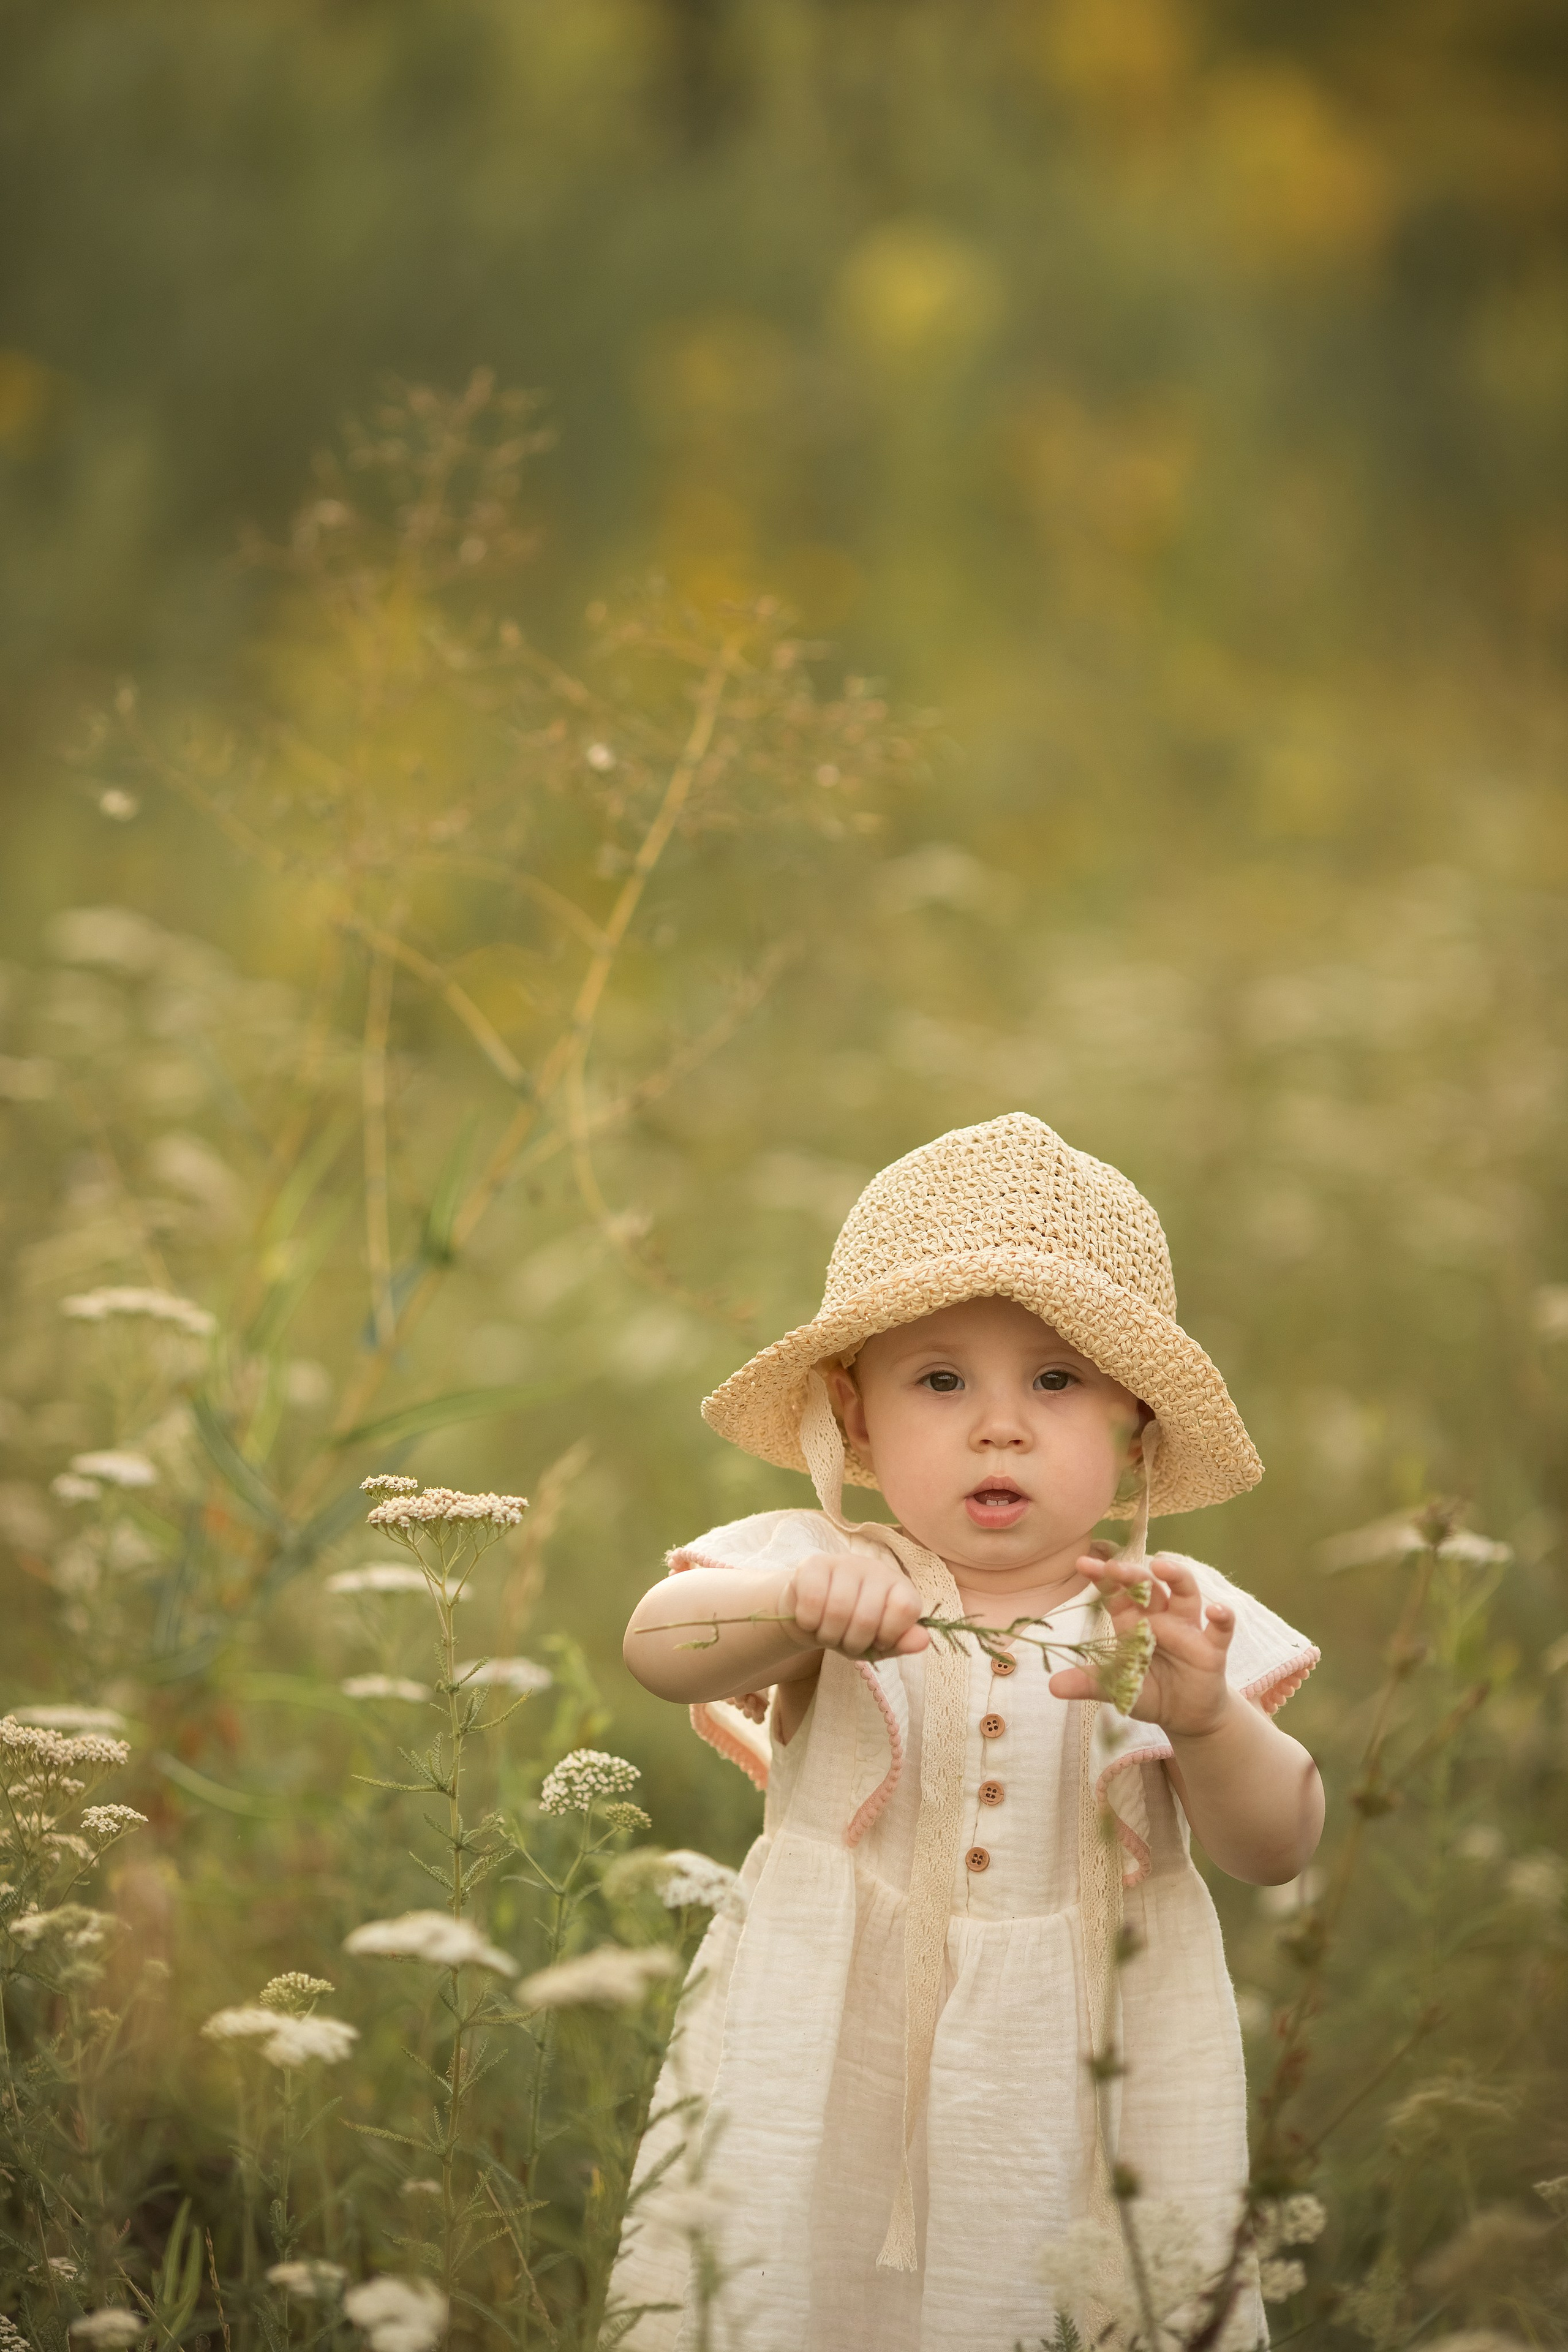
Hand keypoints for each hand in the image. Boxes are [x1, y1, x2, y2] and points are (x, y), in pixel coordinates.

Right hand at [781, 1549, 930, 1662]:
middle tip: (845, 1642)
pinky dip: (809, 1622)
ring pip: (838, 1609)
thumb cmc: (851, 1631)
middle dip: (852, 1643)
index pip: (905, 1608)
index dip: (888, 1635)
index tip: (877, 1642)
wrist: (812, 1617)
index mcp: (899, 1586)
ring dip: (829, 1635)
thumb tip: (923, 1640)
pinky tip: (811, 1621)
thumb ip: (902, 1643)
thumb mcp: (878, 1644)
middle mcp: (876, 1568)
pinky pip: (812, 1599)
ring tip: (828, 1633)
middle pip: (867, 1617)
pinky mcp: (815, 1563)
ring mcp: (845, 1562)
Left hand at [1048, 1553, 1234, 1737]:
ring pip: (1185, 1593)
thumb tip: (1052, 1686)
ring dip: (1177, 1576)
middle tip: (1116, 1567)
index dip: (1102, 1577)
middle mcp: (1160, 1617)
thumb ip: (1089, 1683)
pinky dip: (1222, 1617)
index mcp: (1133, 1621)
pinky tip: (1217, 1610)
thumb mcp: (1117, 1689)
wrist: (1185, 1717)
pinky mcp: (1211, 1648)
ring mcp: (1187, 1629)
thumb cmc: (1149, 1692)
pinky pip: (1220, 1628)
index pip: (1116, 1593)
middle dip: (1132, 1574)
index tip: (1083, 1563)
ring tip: (1163, 1567)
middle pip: (1148, 1585)